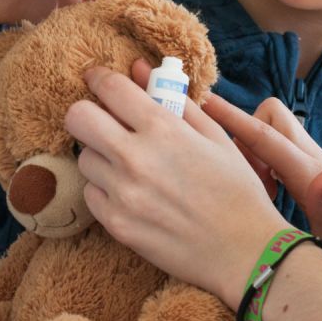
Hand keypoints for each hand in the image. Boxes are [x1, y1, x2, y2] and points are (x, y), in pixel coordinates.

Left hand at [65, 66, 286, 307]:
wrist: (244, 251)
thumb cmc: (237, 191)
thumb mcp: (216, 137)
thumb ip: (176, 100)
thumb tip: (140, 68)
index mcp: (163, 130)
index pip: (109, 88)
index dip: (100, 78)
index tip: (100, 81)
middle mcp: (135, 158)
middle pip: (77, 118)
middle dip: (88, 113)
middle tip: (106, 122)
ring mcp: (122, 194)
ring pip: (84, 157)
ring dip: (101, 155)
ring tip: (131, 166)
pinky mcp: (116, 224)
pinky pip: (91, 193)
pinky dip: (106, 189)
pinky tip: (134, 194)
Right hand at [203, 94, 321, 302]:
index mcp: (315, 175)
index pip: (269, 137)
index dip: (235, 120)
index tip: (206, 103)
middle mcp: (317, 164)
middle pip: (274, 120)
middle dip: (245, 131)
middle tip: (237, 173)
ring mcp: (316, 170)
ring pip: (274, 137)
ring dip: (254, 151)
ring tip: (254, 192)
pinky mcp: (314, 181)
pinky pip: (279, 156)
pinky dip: (263, 165)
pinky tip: (264, 198)